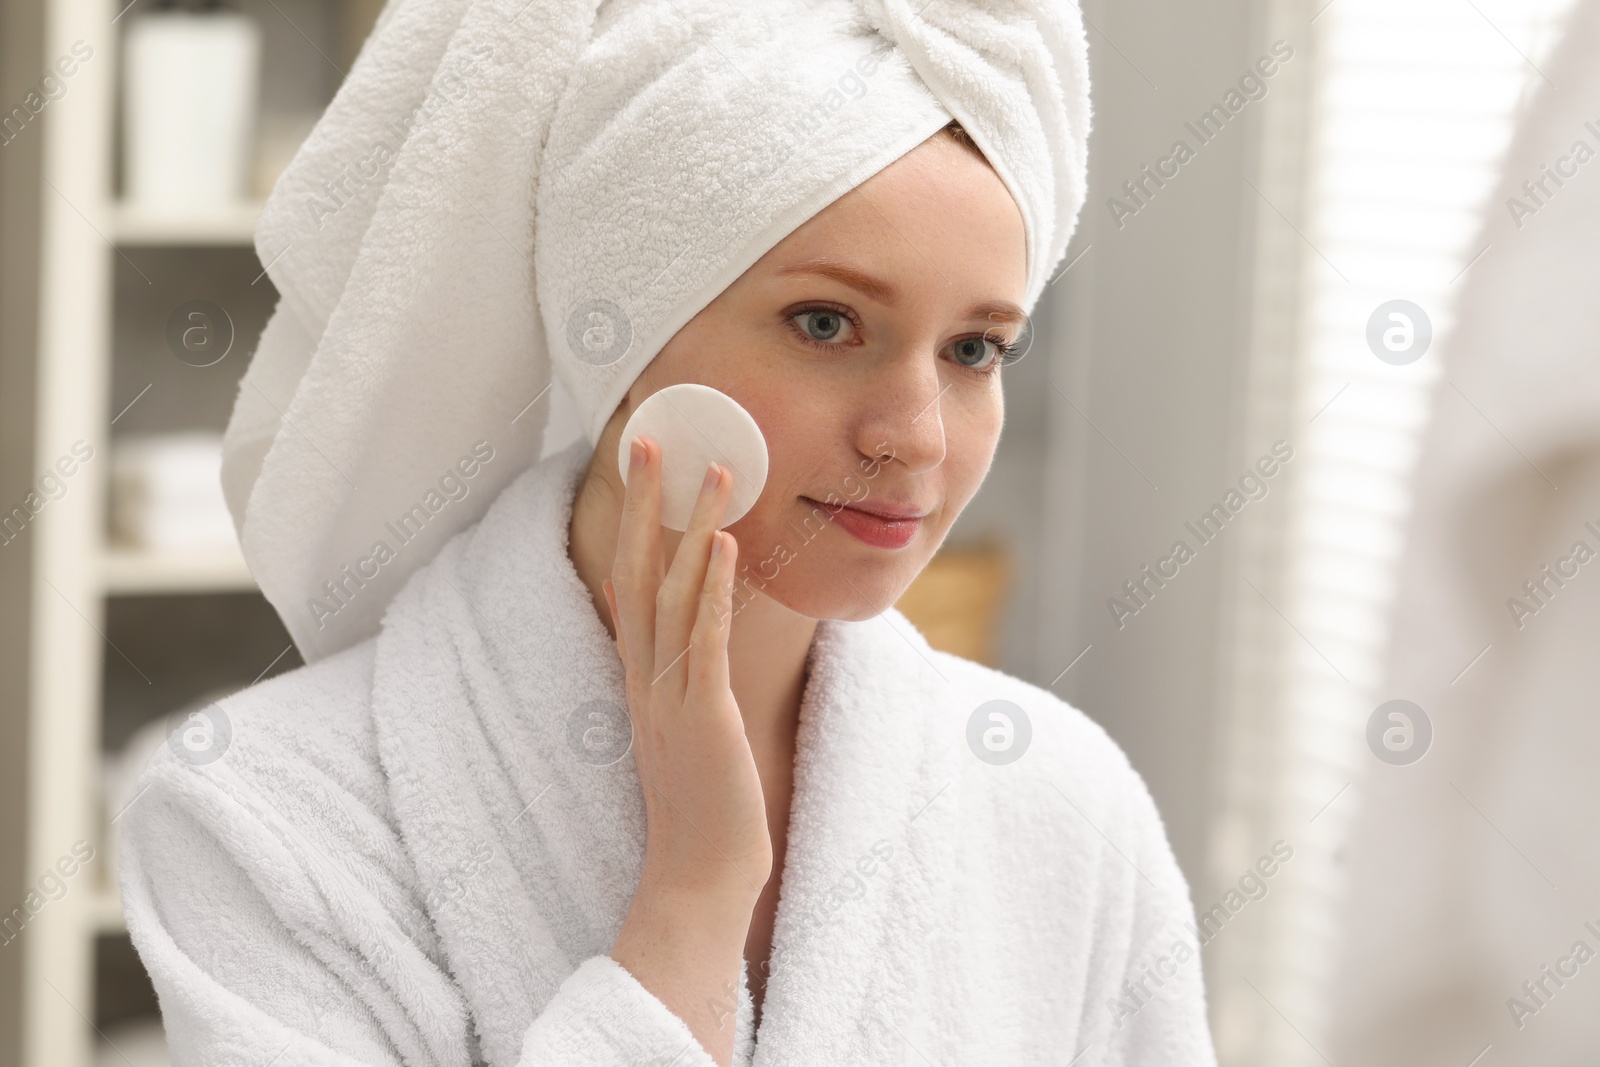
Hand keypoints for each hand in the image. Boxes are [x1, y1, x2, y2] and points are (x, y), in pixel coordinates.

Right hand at [603, 434, 772, 898]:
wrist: (698, 879)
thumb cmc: (701, 807)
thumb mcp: (678, 728)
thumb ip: (667, 673)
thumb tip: (656, 619)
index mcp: (641, 678)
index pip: (630, 584)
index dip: (633, 524)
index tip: (639, 469)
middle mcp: (647, 677)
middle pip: (638, 571)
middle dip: (645, 502)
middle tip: (649, 436)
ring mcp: (671, 695)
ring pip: (673, 594)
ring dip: (690, 526)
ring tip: (711, 467)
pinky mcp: (704, 717)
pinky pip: (704, 641)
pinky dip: (711, 590)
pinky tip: (725, 543)